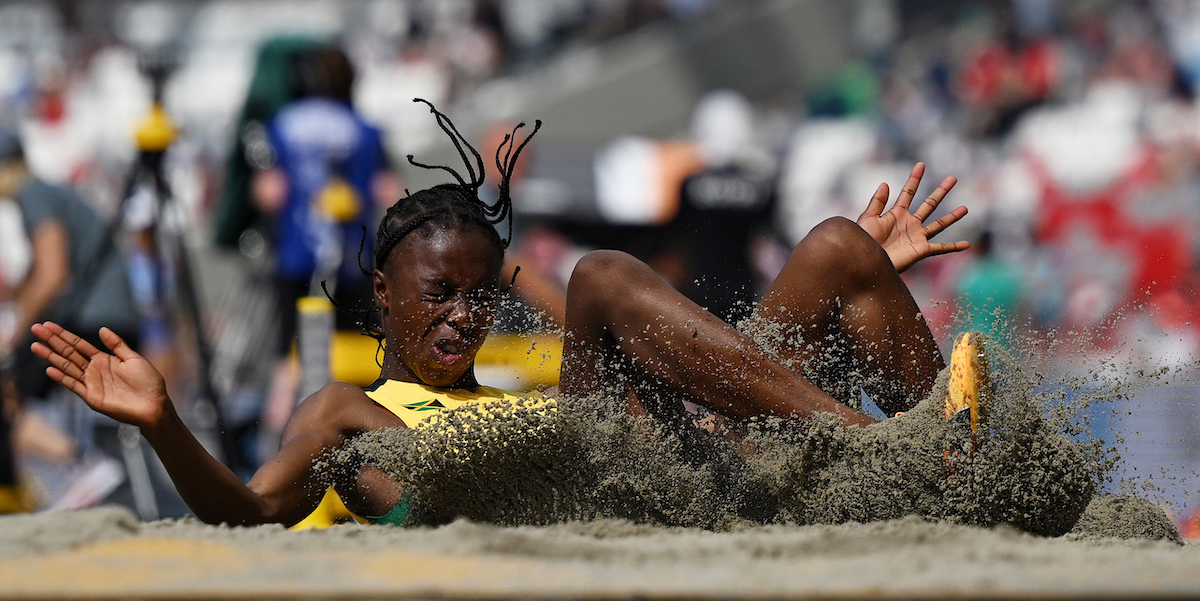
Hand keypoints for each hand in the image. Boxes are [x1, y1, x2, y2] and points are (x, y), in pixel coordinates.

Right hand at [30, 322, 170, 431]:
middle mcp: (94, 370)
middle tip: (36, 329)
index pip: (78, 345)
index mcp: (103, 360)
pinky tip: (50, 369)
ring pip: (67, 367)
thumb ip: (117, 345)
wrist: (154, 405)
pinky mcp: (92, 397)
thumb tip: (102, 329)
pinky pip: (74, 385)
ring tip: (36, 346)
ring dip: (51, 357)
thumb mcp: (133, 358)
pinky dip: (62, 378)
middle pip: (68, 353)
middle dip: (52, 341)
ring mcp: (91, 383)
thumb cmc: (148, 383)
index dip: (64, 335)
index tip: (49, 325)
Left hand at [857, 162, 968, 272]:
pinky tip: (966, 244)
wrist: (866, 262)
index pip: (908, 192)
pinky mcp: (921, 250)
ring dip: (952, 216)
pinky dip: (954, 247)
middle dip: (941, 191)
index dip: (914, 179)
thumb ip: (877, 202)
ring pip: (939, 223)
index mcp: (896, 214)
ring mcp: (917, 236)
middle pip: (929, 204)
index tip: (921, 165)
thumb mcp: (868, 218)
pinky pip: (941, 248)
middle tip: (953, 179)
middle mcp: (910, 223)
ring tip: (965, 208)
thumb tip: (885, 183)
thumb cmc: (864, 241)